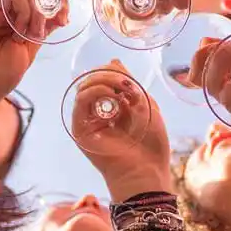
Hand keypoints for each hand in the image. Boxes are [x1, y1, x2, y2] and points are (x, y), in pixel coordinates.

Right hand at [0, 0, 58, 124]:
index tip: (64, 19)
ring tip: (23, 35)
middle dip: (47, 8)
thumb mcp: (28, 52)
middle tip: (38, 32)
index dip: (58, 3)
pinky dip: (23, 9)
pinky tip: (16, 29)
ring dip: (33, 12)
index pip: (45, 3)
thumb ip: (41, 31)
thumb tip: (60, 14)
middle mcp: (11, 16)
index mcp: (24, 26)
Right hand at [68, 64, 171, 199]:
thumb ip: (129, 82)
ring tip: (122, 89)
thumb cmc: (151, 142)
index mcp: (112, 108)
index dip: (112, 72)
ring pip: (84, 87)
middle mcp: (97, 113)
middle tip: (126, 82)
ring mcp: (87, 121)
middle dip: (108, 74)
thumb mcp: (145, 103)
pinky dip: (96, 92)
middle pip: (91, 80)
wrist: (147, 170)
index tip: (129, 79)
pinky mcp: (80, 130)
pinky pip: (80, 101)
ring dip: (103, 80)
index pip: (102, 78)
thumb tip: (113, 60)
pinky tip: (114, 98)